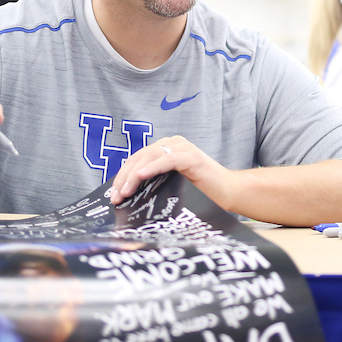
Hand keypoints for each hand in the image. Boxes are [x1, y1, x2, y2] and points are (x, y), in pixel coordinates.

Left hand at [110, 136, 235, 209]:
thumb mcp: (170, 187)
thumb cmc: (200, 192)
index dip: (122, 176)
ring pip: (150, 156)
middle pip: (140, 157)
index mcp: (166, 149)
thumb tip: (126, 196)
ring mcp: (182, 148)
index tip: (113, 195)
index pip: (136, 159)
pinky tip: (141, 176)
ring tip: (125, 192)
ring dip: (134, 175)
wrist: (228, 193)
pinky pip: (168, 159)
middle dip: (124, 177)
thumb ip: (153, 184)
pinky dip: (152, 167)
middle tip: (115, 197)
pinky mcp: (192, 157)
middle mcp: (173, 143)